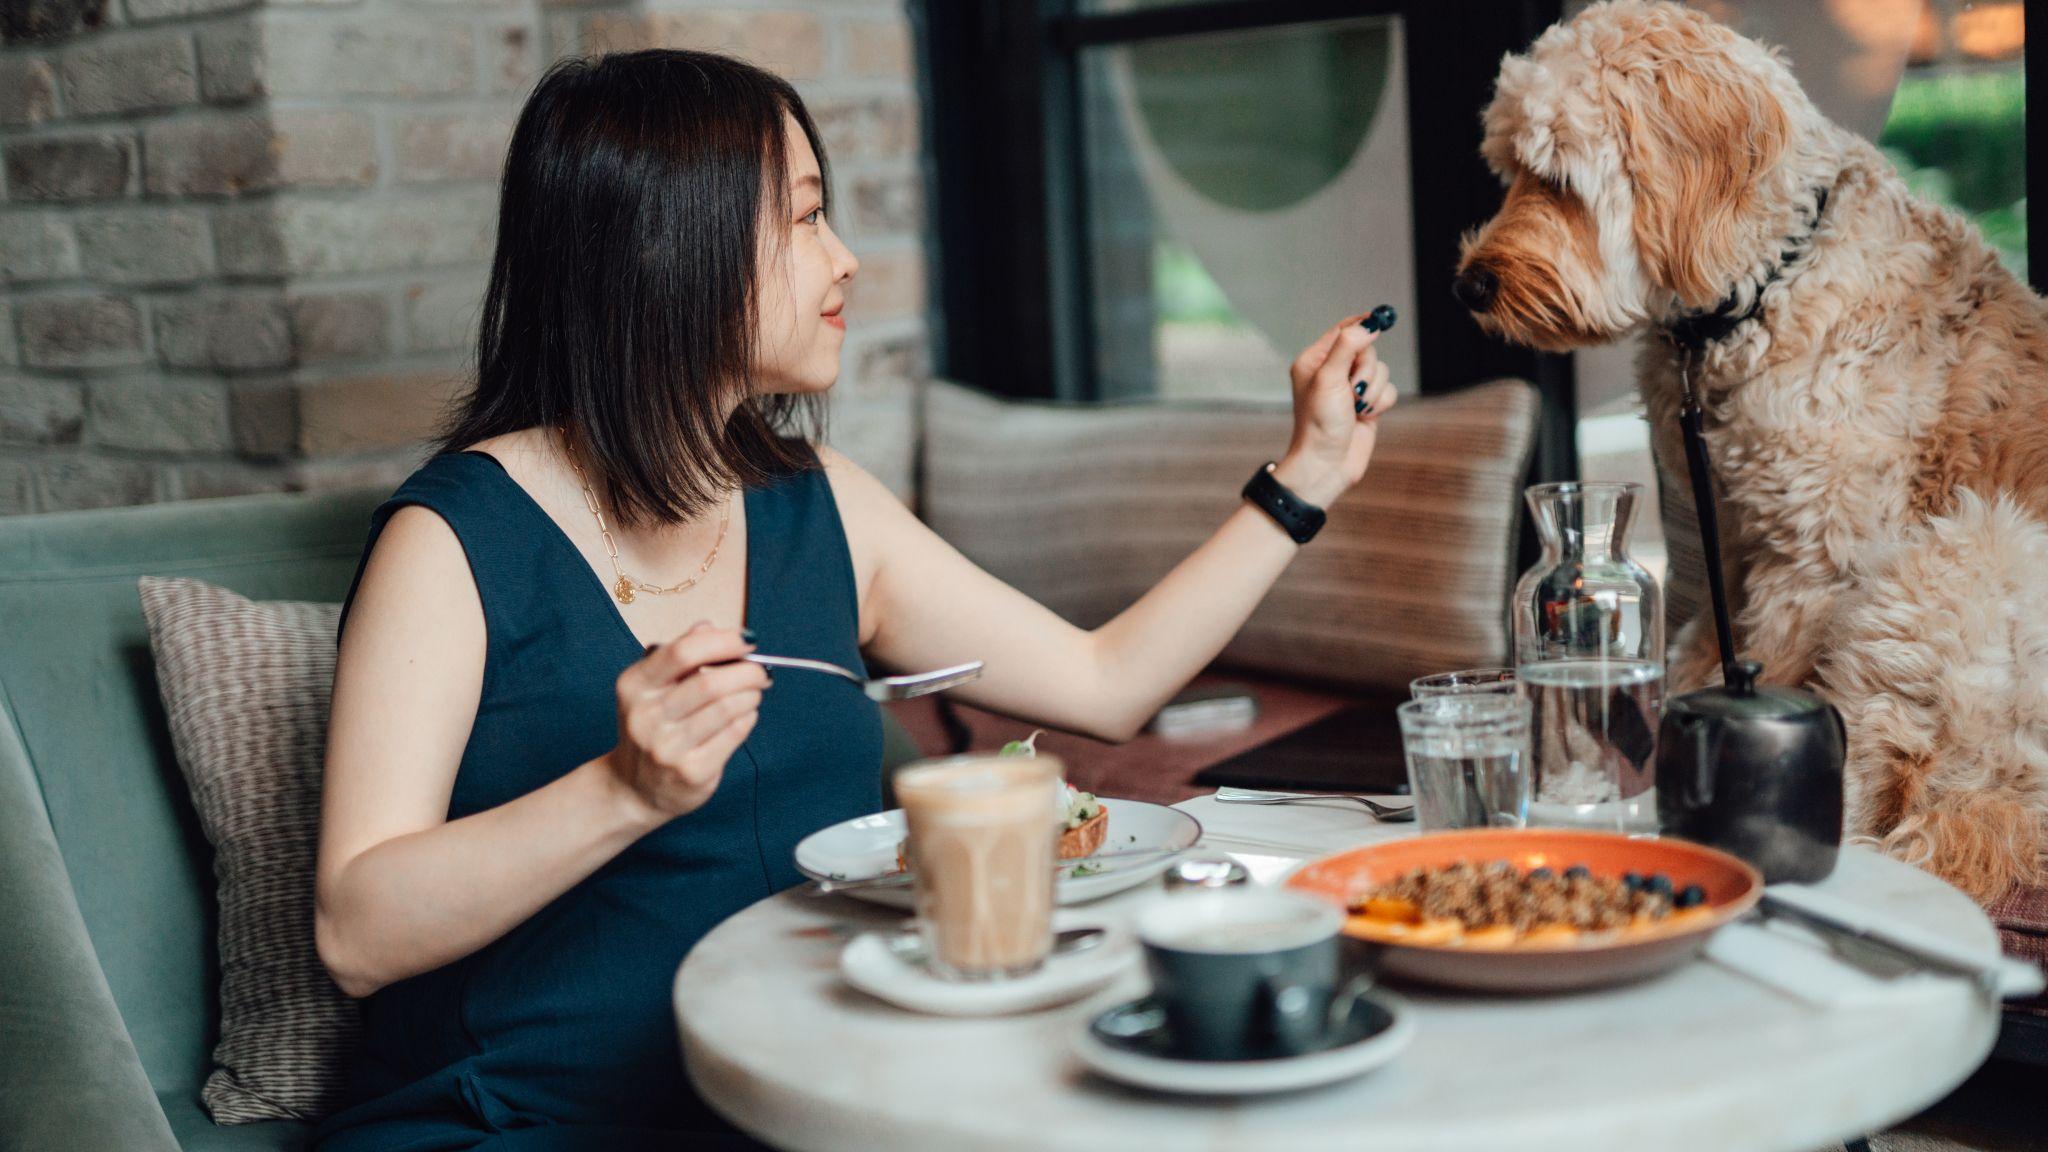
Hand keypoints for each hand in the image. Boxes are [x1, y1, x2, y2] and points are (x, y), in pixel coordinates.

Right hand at [604, 623, 768, 822]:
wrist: (634, 788)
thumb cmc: (653, 727)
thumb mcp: (652, 687)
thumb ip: (679, 655)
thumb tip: (708, 626)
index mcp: (635, 686)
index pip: (683, 652)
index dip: (722, 642)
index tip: (748, 641)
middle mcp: (645, 717)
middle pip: (710, 683)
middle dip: (747, 672)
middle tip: (761, 671)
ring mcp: (667, 748)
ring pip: (725, 709)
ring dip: (750, 695)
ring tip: (754, 692)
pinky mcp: (690, 772)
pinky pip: (732, 735)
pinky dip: (747, 719)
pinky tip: (746, 714)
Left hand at [1274, 311, 1398, 507]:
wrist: (1327, 465)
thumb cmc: (1318, 424)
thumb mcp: (1329, 379)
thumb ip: (1348, 347)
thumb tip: (1369, 323)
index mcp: (1315, 360)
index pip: (1344, 330)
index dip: (1363, 325)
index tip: (1381, 320)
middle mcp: (1333, 372)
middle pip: (1368, 350)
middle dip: (1366, 370)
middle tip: (1352, 389)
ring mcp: (1352, 389)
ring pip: (1381, 371)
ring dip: (1373, 390)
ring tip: (1356, 408)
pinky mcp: (1368, 404)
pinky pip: (1388, 391)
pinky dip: (1380, 403)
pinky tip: (1365, 417)